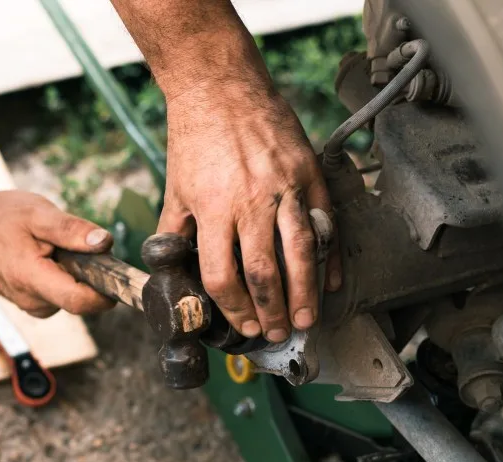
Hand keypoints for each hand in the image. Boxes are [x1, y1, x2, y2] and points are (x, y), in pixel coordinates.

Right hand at [0, 191, 116, 317]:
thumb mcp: (35, 213)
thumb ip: (71, 229)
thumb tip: (104, 242)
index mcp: (33, 280)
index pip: (81, 302)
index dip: (107, 292)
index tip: (118, 273)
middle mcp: (34, 301)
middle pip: (83, 298)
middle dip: (88, 272)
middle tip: (71, 244)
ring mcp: (34, 306)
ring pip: (74, 295)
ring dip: (74, 272)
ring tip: (51, 247)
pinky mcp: (36, 304)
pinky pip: (62, 293)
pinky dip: (63, 275)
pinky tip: (45, 256)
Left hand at [160, 80, 341, 341]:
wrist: (220, 87)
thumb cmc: (194, 139)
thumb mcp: (175, 191)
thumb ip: (175, 234)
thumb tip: (171, 270)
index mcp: (213, 211)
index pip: (223, 276)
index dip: (234, 309)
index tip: (244, 325)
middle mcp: (250, 202)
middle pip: (265, 273)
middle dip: (273, 311)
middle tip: (280, 333)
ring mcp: (284, 188)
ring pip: (301, 253)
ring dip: (306, 293)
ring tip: (307, 319)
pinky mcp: (307, 174)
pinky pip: (323, 223)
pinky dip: (329, 257)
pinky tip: (330, 282)